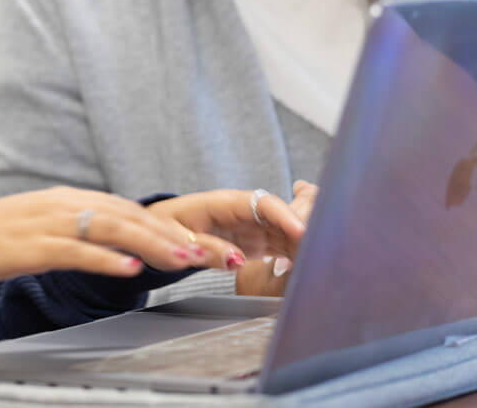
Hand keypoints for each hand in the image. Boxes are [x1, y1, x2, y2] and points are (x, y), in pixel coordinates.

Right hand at [0, 186, 246, 287]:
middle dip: (178, 235)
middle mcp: (62, 204)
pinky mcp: (29, 247)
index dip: (172, 226)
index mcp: (67, 200)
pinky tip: (130, 269)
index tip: (206, 243)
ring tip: (186, 258)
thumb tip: (121, 250)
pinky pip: (75, 251)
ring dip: (154, 243)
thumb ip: (80, 236)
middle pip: (131, 215)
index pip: (131, 209)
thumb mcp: (41, 233)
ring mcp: (45, 223)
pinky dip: (106, 259)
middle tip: (216, 253)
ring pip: (111, 228)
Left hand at [146, 186, 306, 261]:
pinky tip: (306, 273)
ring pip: (287, 233)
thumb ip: (205, 248)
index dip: (284, 215)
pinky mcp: (257, 242)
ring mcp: (253, 227)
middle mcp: (244, 212)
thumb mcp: (173, 238)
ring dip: (303, 248)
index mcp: (223, 203)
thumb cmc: (162, 229)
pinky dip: (295, 258)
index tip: (303, 231)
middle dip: (304, 231)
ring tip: (317, 269)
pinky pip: (282, 247)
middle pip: (283, 216)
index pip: (261, 203)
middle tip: (319, 255)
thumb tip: (236, 260)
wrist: (158, 231)